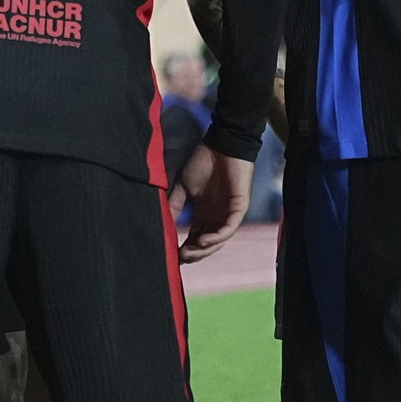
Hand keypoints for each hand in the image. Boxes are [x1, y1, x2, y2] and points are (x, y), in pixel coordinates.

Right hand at [176, 146, 249, 263]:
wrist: (221, 144)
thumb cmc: (204, 162)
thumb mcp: (183, 186)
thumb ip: (174, 205)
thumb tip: (162, 224)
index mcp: (204, 214)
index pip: (194, 239)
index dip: (184, 249)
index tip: (170, 256)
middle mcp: (216, 218)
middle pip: (206, 245)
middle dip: (193, 254)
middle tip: (179, 257)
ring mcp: (228, 214)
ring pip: (218, 241)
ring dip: (203, 250)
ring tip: (188, 253)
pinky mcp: (239, 208)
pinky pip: (229, 229)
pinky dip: (216, 237)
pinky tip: (202, 241)